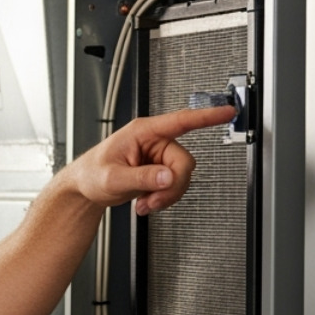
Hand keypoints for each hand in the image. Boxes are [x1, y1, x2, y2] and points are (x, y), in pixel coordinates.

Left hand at [67, 105, 236, 215]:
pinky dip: (163, 198)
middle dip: (171, 187)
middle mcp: (154, 142)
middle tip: (153, 200)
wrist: (85, 188)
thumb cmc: (91, 174)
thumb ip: (141, 177)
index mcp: (143, 132)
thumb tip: (168, 176)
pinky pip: (175, 185)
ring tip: (144, 203)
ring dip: (166, 196)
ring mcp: (158, 157)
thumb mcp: (112, 178)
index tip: (228, 112)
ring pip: (181, 177)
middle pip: (184, 163)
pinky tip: (145, 202)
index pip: (181, 121)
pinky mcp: (159, 171)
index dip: (207, 116)